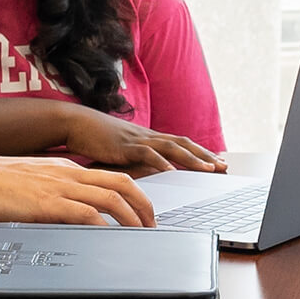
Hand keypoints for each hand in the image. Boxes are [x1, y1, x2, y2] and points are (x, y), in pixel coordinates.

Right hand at [0, 156, 156, 226]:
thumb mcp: (28, 182)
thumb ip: (49, 193)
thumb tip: (61, 211)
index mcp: (63, 167)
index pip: (110, 177)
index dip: (133, 194)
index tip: (141, 212)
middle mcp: (67, 173)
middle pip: (122, 183)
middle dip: (144, 205)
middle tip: (152, 225)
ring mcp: (58, 187)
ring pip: (111, 197)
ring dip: (132, 217)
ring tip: (141, 235)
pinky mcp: (46, 204)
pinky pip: (86, 213)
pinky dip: (104, 225)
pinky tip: (111, 237)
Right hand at [60, 107, 225, 173]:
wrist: (75, 123)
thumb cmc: (95, 139)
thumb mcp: (120, 151)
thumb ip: (134, 162)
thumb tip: (146, 175)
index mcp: (148, 138)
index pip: (180, 144)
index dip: (200, 153)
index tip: (217, 162)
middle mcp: (147, 136)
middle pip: (183, 144)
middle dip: (205, 155)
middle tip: (224, 166)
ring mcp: (137, 139)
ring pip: (171, 147)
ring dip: (192, 158)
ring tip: (208, 168)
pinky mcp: (123, 144)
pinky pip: (146, 153)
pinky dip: (160, 162)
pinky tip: (171, 171)